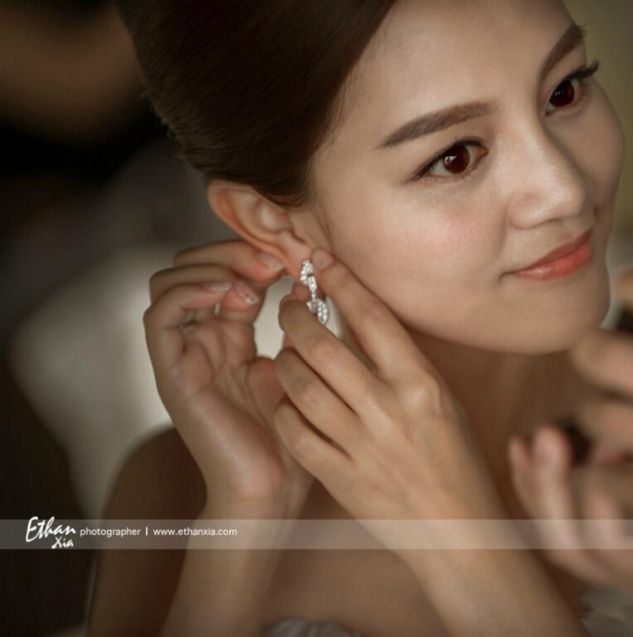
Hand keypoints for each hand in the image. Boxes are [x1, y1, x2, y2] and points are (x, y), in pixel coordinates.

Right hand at [143, 240, 312, 516]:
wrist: (272, 490)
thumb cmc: (292, 437)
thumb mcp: (303, 368)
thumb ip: (300, 327)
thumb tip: (309, 282)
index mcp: (234, 336)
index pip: (229, 271)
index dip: (255, 252)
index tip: (293, 251)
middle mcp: (204, 339)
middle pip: (194, 267)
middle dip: (231, 250)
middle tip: (271, 257)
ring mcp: (185, 354)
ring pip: (170, 281)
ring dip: (210, 266)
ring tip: (252, 277)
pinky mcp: (173, 371)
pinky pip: (161, 316)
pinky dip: (189, 292)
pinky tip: (227, 293)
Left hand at [272, 249, 505, 552]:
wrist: (458, 531)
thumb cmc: (457, 462)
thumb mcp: (443, 402)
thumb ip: (403, 364)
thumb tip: (360, 321)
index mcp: (422, 385)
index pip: (372, 317)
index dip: (341, 282)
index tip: (321, 261)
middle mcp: (389, 410)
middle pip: (322, 346)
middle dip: (296, 316)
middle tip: (289, 306)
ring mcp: (361, 446)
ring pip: (299, 385)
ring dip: (283, 360)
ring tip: (284, 352)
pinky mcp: (340, 477)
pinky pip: (294, 432)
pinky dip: (282, 409)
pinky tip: (286, 400)